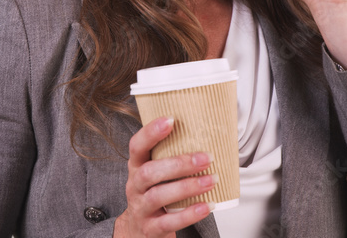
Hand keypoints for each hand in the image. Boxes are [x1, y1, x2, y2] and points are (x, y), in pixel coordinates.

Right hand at [114, 116, 216, 236]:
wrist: (138, 230)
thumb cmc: (154, 194)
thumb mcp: (155, 174)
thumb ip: (170, 156)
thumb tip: (207, 133)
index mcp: (136, 167)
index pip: (136, 146)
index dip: (150, 132)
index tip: (171, 119)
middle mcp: (135, 186)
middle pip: (149, 173)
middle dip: (179, 164)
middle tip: (206, 158)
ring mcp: (141, 208)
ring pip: (158, 196)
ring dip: (187, 187)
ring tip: (212, 180)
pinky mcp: (151, 228)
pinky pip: (169, 222)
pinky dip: (189, 214)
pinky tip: (207, 206)